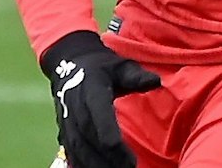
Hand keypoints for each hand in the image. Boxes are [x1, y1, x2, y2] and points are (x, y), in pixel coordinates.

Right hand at [40, 31, 161, 167]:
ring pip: (78, 148)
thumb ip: (137, 76)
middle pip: (89, 136)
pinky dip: (81, 164)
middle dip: (106, 155)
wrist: (71, 64)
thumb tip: (156, 81)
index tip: (115, 145)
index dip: (104, 130)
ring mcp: (67, 121)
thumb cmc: (104, 67)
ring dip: (95, 164)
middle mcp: (75, 108)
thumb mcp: (121, 66)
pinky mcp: (64, 132)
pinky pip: (71, 152)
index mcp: (91, 89)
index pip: (97, 112)